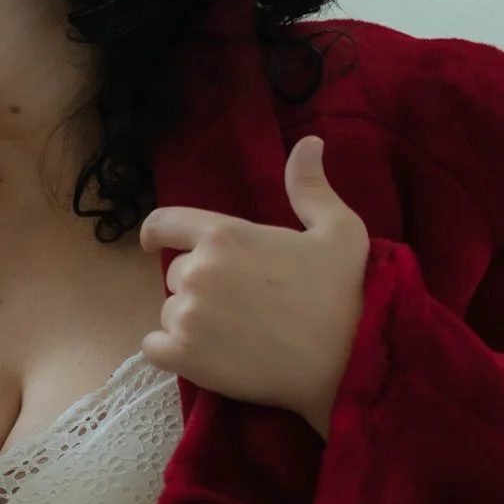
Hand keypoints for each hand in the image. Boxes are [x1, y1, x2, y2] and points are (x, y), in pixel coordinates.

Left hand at [138, 136, 369, 436]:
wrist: (349, 361)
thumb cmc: (346, 292)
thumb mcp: (338, 229)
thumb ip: (309, 187)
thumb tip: (308, 143)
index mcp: (225, 235)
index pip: (164, 223)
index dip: (157, 233)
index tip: (155, 243)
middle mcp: (198, 271)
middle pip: (178, 274)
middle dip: (203, 284)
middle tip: (244, 303)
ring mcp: (188, 315)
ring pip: (172, 312)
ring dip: (193, 320)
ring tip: (239, 332)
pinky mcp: (184, 356)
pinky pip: (155, 347)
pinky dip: (173, 351)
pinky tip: (208, 354)